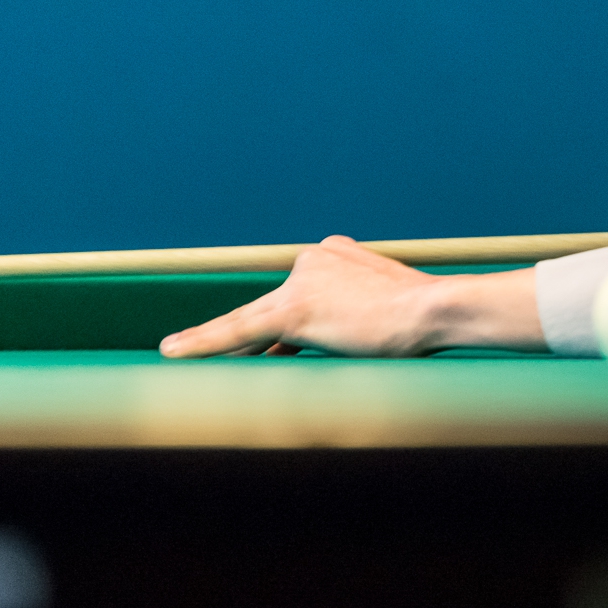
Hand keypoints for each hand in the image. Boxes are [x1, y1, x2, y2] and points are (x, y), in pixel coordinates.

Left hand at [158, 236, 546, 357]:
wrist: (435, 310)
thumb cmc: (423, 318)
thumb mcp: (384, 307)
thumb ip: (351, 314)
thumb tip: (325, 340)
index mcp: (334, 253)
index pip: (297, 294)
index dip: (286, 328)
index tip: (270, 349)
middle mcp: (312, 259)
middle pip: (270, 308)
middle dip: (249, 340)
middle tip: (199, 353)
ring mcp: (302, 282)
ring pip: (250, 321)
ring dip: (219, 344)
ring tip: (180, 354)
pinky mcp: (294, 308)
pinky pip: (239, 329)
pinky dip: (204, 342)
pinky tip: (172, 351)